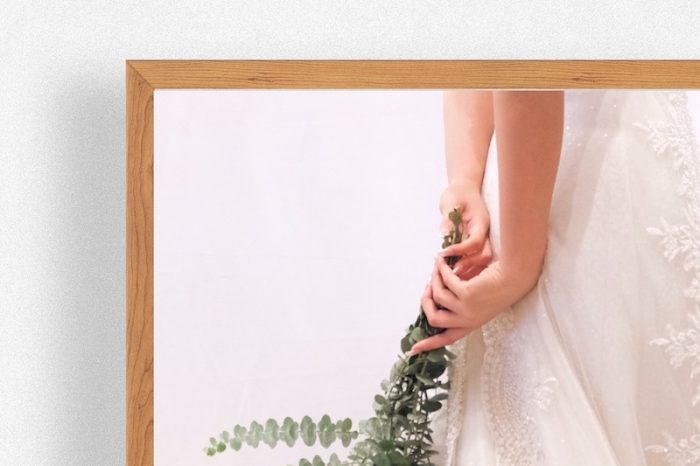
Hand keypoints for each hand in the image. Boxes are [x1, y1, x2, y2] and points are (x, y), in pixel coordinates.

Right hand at [410, 255, 537, 353]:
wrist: (515, 276)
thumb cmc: (500, 285)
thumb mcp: (479, 302)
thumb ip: (459, 305)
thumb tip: (435, 297)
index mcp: (470, 324)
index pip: (446, 339)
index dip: (429, 343)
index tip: (414, 349)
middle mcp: (467, 320)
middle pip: (433, 319)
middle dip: (425, 302)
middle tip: (427, 286)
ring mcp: (467, 308)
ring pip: (437, 296)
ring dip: (433, 280)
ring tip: (437, 268)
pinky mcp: (466, 294)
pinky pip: (445, 282)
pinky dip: (441, 270)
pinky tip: (442, 262)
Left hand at [439, 182, 491, 279]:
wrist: (464, 188)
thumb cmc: (458, 192)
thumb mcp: (450, 202)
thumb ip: (447, 219)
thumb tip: (444, 235)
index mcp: (481, 222)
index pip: (476, 241)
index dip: (460, 250)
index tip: (444, 253)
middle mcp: (484, 233)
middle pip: (484, 255)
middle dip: (468, 264)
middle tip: (450, 269)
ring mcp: (481, 239)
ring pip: (482, 260)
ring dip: (467, 268)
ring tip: (450, 273)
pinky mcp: (475, 243)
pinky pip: (474, 259)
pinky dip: (465, 267)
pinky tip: (452, 270)